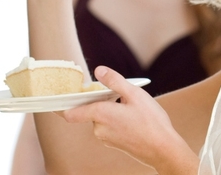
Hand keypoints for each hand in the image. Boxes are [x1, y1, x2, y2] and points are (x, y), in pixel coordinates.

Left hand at [62, 66, 197, 171]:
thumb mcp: (134, 94)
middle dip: (99, 100)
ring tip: (130, 107)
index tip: (55, 98)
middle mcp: (99, 128)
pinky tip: (132, 118)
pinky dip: (115, 119)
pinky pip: (108, 126)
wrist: (164, 150)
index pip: (70, 112)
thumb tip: (98, 70)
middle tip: (116, 94)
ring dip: (109, 110)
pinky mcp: (113, 143)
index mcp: (101, 114)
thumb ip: (114, 81)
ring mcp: (106, 138)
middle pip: (89, 110)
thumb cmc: (152, 122)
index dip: (61, 105)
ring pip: (100, 118)